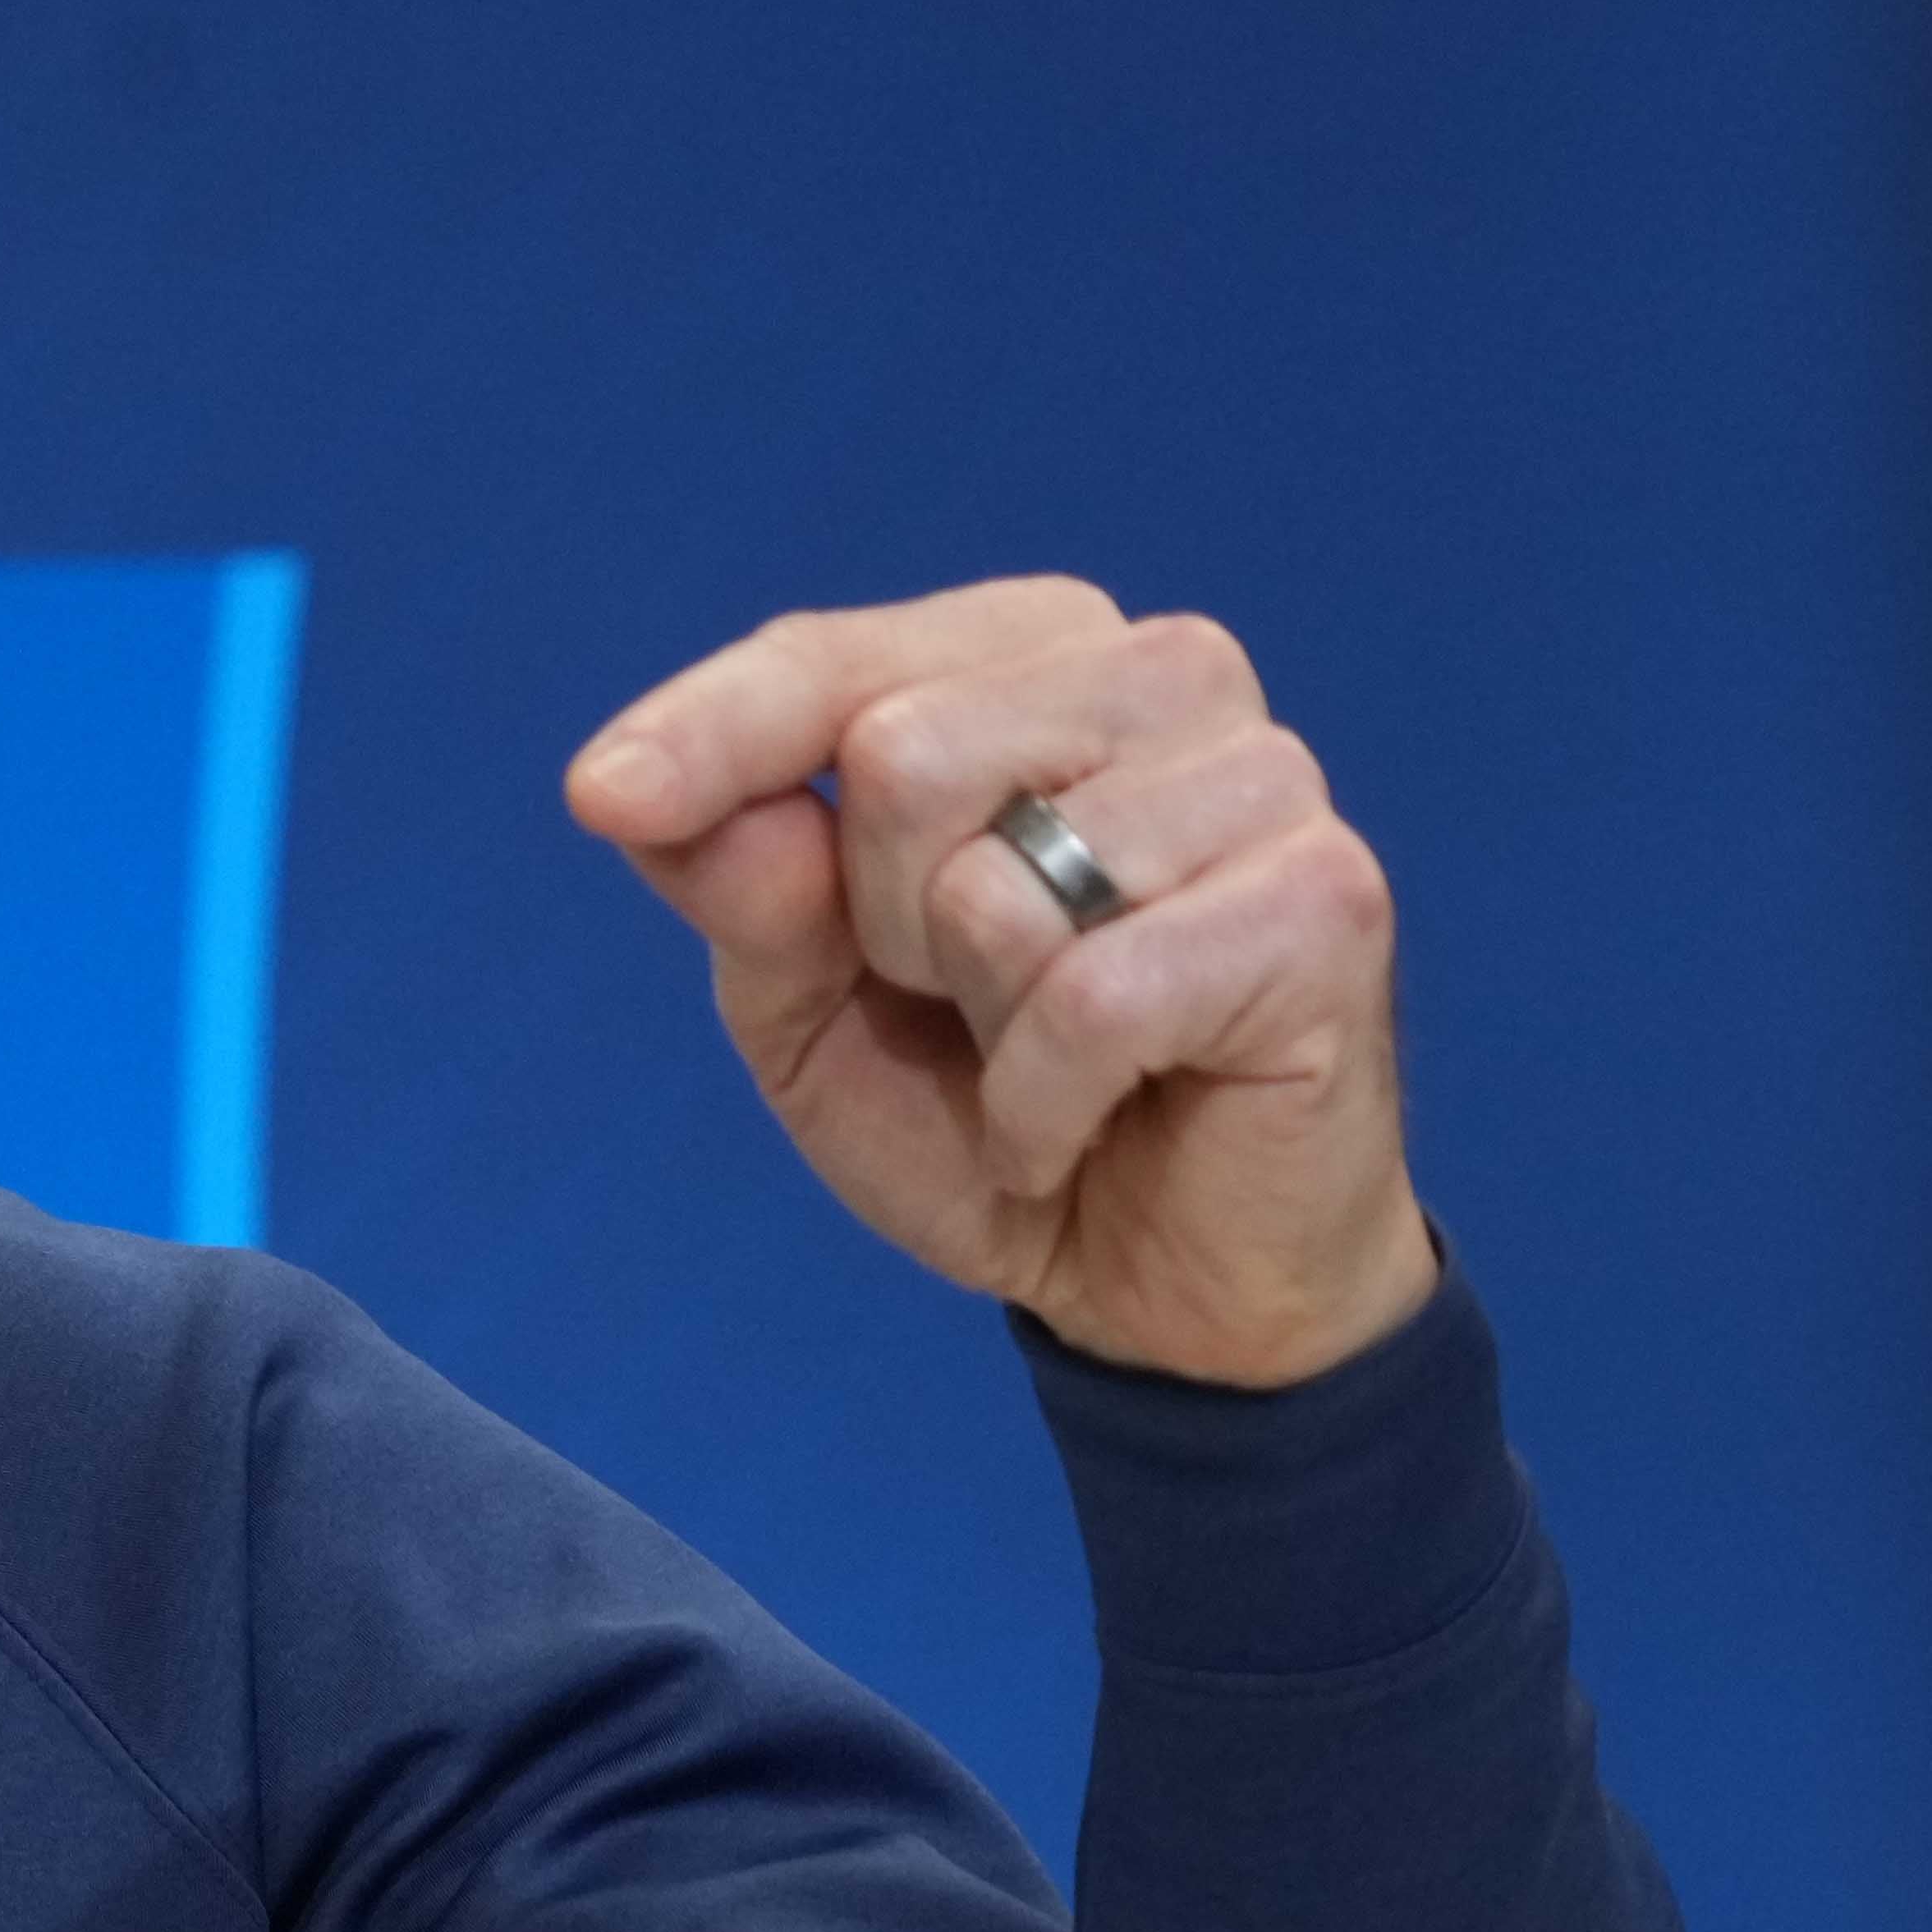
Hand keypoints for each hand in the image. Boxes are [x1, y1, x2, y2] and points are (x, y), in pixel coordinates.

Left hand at [565, 576, 1433, 1388]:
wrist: (1156, 1275)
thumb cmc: (982, 1099)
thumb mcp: (802, 1002)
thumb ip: (739, 889)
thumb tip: (662, 801)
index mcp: (1032, 657)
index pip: (829, 657)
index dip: (710, 733)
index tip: (602, 794)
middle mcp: (1159, 676)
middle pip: (902, 752)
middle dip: (883, 925)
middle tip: (963, 1004)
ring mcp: (1265, 778)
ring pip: (995, 880)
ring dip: (980, 1016)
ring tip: (1046, 1053)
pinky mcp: (1328, 901)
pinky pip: (1093, 995)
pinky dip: (1044, 1102)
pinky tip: (1087, 1120)